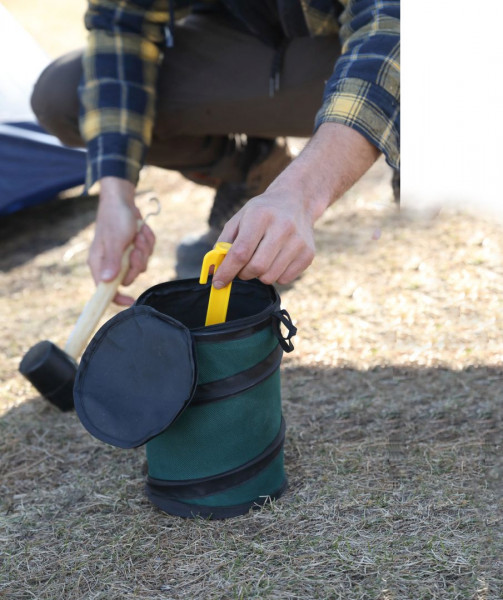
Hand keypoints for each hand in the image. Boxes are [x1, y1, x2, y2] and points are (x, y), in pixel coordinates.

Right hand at [88, 177, 155, 305]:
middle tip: (135, 246)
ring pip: (141, 265)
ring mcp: (122, 256)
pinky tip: (141, 230)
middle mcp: (110, 262)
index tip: (131, 301)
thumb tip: (107, 282)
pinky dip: (147, 241)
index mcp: (99, 263)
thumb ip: (113, 261)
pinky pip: (146, 253)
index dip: (117, 298)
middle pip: (129, 277)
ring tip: (137, 234)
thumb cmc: (115, 217)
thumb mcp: (116, 240)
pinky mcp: (132, 248)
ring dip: (144, 248)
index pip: (105, 290)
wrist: (122, 199)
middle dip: (137, 262)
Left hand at [214, 186, 315, 286]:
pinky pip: (285, 279)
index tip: (218, 283)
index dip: (227, 271)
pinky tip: (276, 260)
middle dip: (243, 274)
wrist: (297, 201)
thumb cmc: (262, 213)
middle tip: (242, 268)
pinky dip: (275, 276)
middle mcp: (283, 227)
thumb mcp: (240, 219)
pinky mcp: (308, 254)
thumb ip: (224, 244)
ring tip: (260, 260)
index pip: (241, 252)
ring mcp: (298, 241)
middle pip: (256, 267)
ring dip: (259, 275)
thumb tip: (214, 271)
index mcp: (260, 215)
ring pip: (270, 276)